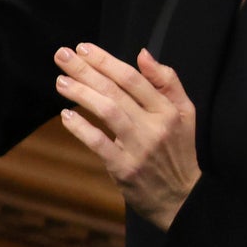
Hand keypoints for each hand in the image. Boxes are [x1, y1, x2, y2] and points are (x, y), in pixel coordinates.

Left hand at [54, 44, 200, 229]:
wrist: (181, 198)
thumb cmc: (178, 151)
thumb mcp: (185, 113)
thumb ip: (167, 81)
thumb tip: (143, 54)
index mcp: (169, 110)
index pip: (134, 78)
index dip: (106, 61)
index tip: (83, 48)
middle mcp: (155, 126)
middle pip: (116, 91)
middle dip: (86, 70)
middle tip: (62, 56)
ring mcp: (140, 148)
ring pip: (108, 111)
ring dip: (81, 94)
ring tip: (61, 81)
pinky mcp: (125, 168)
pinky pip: (99, 143)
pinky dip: (81, 128)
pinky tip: (66, 116)